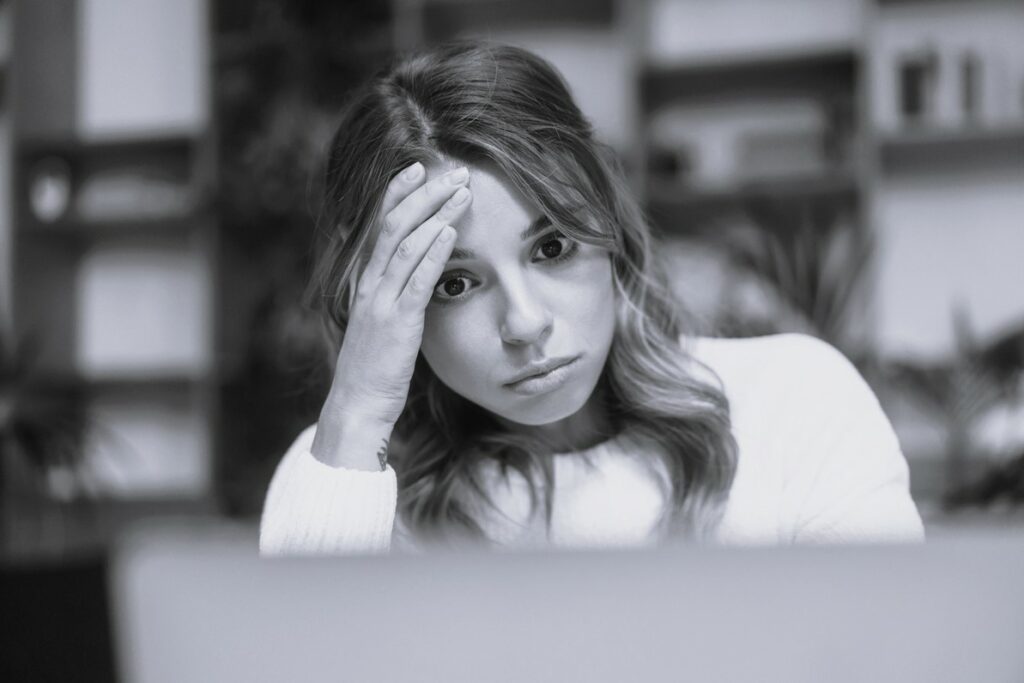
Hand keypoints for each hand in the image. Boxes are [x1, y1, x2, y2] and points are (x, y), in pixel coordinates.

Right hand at [320, 162, 470, 433]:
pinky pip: (415, 280)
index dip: (398, 192)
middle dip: (425, 193)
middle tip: (455, 171)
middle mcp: (369, 284)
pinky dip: (433, 252)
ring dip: (436, 213)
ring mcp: (381, 301)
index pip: (380, 224)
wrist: (358, 404)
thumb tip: (420, 269)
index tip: (420, 167)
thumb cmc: (376, 366)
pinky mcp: (397, 322)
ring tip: (462, 191)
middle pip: (395, 224)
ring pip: (406, 244)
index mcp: (366, 281)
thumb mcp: (385, 321)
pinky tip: (450, 232)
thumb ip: (397, 293)